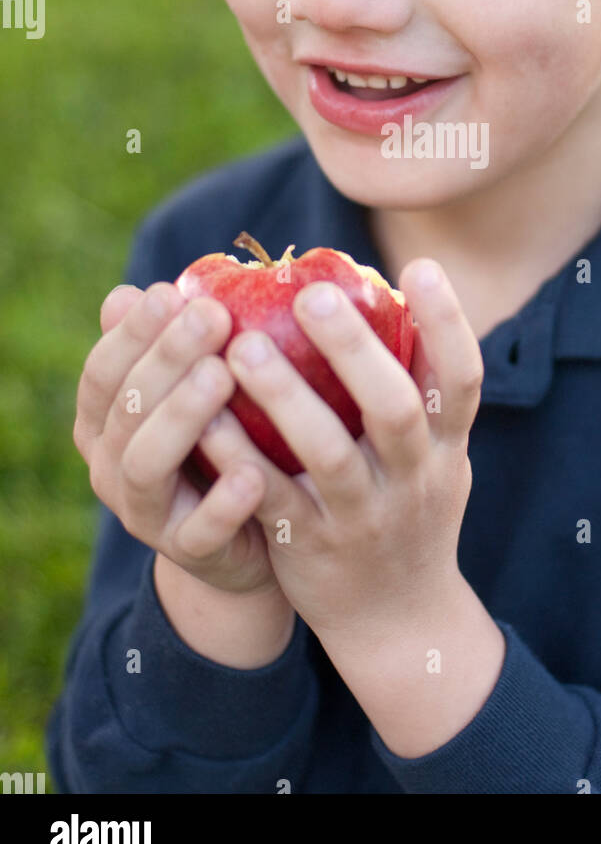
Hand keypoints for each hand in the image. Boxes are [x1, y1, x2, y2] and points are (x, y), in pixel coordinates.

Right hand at [74, 281, 291, 596]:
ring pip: (147, 465)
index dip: (134, 332)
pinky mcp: (190, 553)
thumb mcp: (193, 391)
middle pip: (126, 408)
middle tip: (212, 315)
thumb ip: (170, 347)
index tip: (171, 291)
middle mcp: (111, 466)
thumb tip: (141, 290)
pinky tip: (254, 472)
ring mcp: (145, 513)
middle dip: (167, 358)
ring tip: (222, 376)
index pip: (104, 370)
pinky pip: (200, 531)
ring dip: (183, 416)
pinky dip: (224, 502)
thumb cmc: (219, 441)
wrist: (242, 540)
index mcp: (105, 421)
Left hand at [220, 258, 482, 644]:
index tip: (420, 266)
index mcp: (447, 449)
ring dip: (287, 398)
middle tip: (314, 294)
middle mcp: (413, 481)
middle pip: (396, 409)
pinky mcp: (309, 549)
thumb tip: (393, 291)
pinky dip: (239, 460)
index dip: (447, 323)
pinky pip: (271, 499)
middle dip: (357, 350)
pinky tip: (207, 419)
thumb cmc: (410, 510)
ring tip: (243, 346)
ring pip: (328, 454)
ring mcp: (362, 518)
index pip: (461, 379)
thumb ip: (421, 389)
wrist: (398, 622)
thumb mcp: (439, 457)